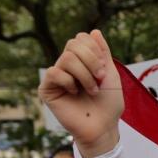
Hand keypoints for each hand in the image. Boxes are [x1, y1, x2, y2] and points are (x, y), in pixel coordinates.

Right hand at [39, 30, 122, 157]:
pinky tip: (74, 94)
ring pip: (66, 58)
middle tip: (100, 78)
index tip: (104, 69)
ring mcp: (56, 77)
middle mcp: (67, 66)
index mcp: (81, 60)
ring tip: (92, 90)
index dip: (95, 50)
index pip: (81, 38)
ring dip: (85, 75)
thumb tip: (94, 31)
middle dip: (92, 60)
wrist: (103, 126)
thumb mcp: (110, 73)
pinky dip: (70, 82)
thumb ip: (102, 52)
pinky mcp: (47, 89)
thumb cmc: (108, 103)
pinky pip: (54, 73)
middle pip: (72, 44)